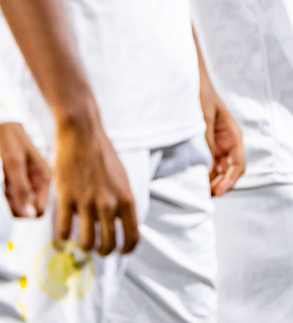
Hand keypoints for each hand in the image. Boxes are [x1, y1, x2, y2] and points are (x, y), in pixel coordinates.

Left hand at [0, 121, 50, 217]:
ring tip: (1, 184)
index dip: (26, 214)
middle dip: (12, 208)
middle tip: (3, 191)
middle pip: (25, 210)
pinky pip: (6, 198)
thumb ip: (21, 188)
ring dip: (5, 201)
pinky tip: (0, 184)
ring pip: (14, 205)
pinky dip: (1, 196)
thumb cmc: (10, 140)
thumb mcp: (14, 164)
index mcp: (44, 179)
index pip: (39, 211)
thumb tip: (28, 214)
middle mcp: (35, 184)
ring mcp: (23, 184)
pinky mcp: (11, 183)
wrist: (1, 126)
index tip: (10, 208)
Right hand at [52, 113, 138, 254]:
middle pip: (108, 244)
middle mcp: (109, 204)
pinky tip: (64, 236)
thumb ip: (123, 201)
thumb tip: (121, 222)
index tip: (121, 252)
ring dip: (84, 248)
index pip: (133, 236)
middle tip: (98, 248)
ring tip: (81, 244)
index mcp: (127, 199)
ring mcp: (87, 203)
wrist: (83, 136)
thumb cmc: (104, 156)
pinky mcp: (66, 199)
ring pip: (86, 243)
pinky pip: (64, 231)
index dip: (127, 249)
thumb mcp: (123, 179)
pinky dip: (63, 239)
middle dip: (103, 251)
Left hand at [198, 78, 244, 196]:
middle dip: (219, 184)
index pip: (238, 164)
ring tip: (195, 190)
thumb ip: (206, 142)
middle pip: (228, 170)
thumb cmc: (198, 95)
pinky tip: (189, 178)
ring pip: (216, 170)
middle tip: (203, 195)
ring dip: (209, 180)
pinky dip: (200, 173)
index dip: (230, 180)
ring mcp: (213, 144)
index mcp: (232, 134)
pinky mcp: (200, 144)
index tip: (217, 191)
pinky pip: (204, 163)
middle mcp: (225, 142)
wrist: (186, 80)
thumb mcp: (203, 118)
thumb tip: (208, 168)